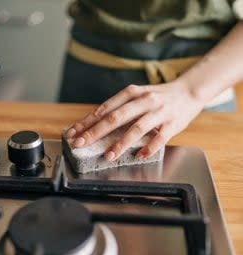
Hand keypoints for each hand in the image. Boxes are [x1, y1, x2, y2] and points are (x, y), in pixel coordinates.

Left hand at [65, 80, 204, 160]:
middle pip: (116, 117)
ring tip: (108, 156)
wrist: (188, 91)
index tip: (72, 132)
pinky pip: (159, 138)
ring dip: (120, 143)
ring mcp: (158, 112)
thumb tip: (93, 124)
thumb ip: (118, 108)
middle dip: (96, 132)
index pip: (104, 109)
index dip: (87, 121)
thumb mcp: (136, 96)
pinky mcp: (172, 124)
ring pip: (136, 128)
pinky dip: (149, 147)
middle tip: (81, 143)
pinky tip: (139, 156)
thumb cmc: (157, 97)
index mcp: (131, 93)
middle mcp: (143, 100)